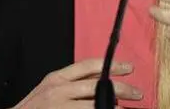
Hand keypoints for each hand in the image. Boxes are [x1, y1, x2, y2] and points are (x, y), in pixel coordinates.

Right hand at [12, 58, 141, 108]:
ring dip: (112, 107)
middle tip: (136, 93)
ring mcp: (60, 107)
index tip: (128, 67)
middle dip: (121, 89)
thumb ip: (72, 83)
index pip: (88, 66)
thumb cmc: (33, 108)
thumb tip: (100, 81)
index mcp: (57, 78)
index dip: (111, 65)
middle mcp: (58, 90)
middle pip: (97, 86)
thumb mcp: (50, 88)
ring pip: (94, 105)